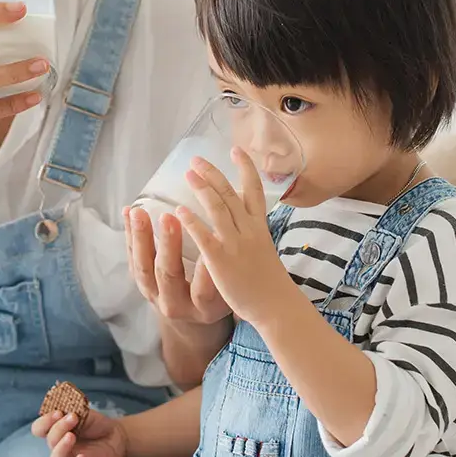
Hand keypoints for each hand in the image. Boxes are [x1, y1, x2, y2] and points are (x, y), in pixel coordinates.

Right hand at [31, 408, 127, 456]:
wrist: (115, 435)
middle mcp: (59, 445)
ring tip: (71, 436)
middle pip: (50, 441)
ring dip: (61, 447)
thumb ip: (70, 411)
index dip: (44, 421)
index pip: (39, 429)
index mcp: (55, 430)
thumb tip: (60, 410)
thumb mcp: (82, 412)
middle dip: (59, 428)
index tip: (58, 412)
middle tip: (73, 418)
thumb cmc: (94, 423)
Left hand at [126, 206, 231, 326]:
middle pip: (169, 276)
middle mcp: (177, 306)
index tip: (207, 239)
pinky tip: (129, 212)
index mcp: (204, 309)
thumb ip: (234, 270)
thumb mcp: (232, 291)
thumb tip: (244, 232)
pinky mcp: (142, 284)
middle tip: (169, 217)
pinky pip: (132, 258)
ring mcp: (154, 296)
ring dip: (141, 237)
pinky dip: (129, 234)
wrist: (194, 318)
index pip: (204, 291)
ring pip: (143, 267)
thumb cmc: (221, 295)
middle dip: (168, 245)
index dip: (204, 269)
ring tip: (140, 212)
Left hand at [177, 148, 305, 326]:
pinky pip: (205, 236)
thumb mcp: (264, 249)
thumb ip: (251, 232)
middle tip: (196, 159)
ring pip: (218, 208)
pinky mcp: (222, 260)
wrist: (276, 306)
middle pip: (231, 194)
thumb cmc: (268, 282)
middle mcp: (249, 230)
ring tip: (188, 173)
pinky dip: (192, 220)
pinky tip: (179, 210)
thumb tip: (241, 218)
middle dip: (213, 173)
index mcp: (259, 227)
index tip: (236, 150)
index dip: (245, 168)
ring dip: (202, 188)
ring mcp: (236, 244)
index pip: (254, 190)